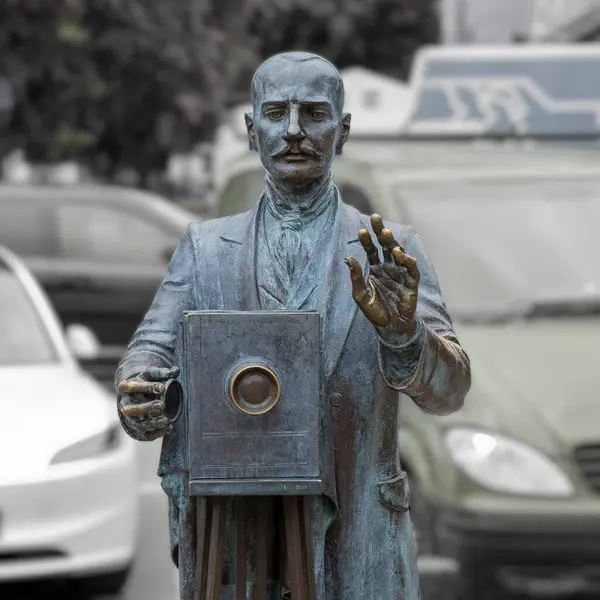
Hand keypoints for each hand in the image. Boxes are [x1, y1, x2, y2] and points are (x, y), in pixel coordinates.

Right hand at [118, 366, 179, 440]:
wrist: (138, 394)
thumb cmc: (145, 381)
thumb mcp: (151, 374)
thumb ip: (162, 372)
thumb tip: (175, 371)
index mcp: (125, 388)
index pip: (131, 387)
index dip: (146, 387)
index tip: (162, 387)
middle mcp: (125, 405)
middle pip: (131, 410)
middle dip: (146, 408)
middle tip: (162, 404)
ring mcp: (130, 418)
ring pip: (138, 424)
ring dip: (153, 423)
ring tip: (167, 420)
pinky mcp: (138, 429)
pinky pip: (146, 434)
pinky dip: (158, 432)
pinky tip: (169, 428)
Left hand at [345, 214, 419, 335]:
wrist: (392, 328)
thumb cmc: (376, 312)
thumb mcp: (360, 296)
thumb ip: (355, 277)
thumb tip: (348, 258)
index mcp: (375, 269)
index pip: (371, 250)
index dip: (367, 240)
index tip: (361, 230)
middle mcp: (388, 268)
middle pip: (385, 245)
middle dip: (381, 231)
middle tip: (375, 217)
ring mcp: (400, 273)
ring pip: (398, 252)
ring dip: (392, 242)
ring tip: (386, 232)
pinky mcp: (411, 282)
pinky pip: (410, 268)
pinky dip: (406, 259)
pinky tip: (398, 253)